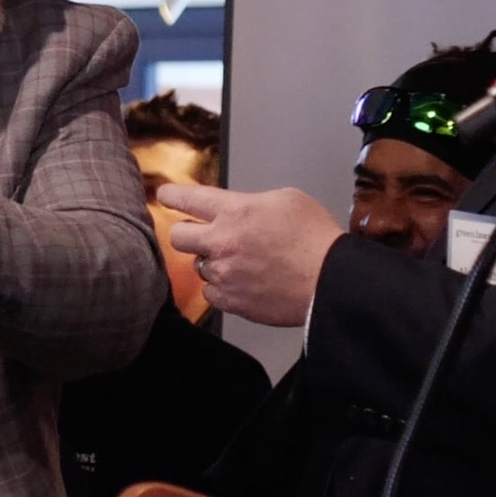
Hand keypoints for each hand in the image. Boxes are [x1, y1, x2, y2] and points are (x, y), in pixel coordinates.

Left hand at [158, 182, 343, 327]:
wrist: (330, 280)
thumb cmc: (315, 239)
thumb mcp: (287, 199)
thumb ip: (252, 201)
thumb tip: (240, 210)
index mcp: (235, 210)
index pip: (187, 198)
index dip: (171, 196)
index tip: (165, 196)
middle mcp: (222, 242)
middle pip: (178, 236)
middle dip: (186, 233)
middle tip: (199, 234)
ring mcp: (224, 274)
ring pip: (198, 266)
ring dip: (212, 262)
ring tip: (240, 262)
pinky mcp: (231, 301)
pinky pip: (211, 293)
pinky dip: (222, 287)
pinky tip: (243, 282)